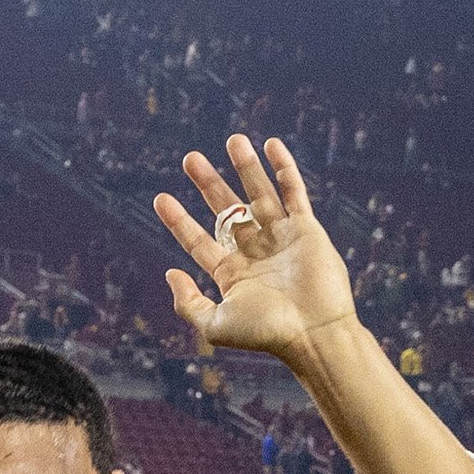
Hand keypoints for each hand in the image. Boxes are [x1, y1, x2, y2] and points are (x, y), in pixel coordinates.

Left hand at [152, 135, 356, 367]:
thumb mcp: (216, 324)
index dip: (179, 221)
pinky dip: (284, 169)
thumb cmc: (266, 333)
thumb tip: (169, 272)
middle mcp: (255, 254)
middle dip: (208, 185)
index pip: (200, 241)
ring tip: (232, 140)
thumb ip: (188, 303)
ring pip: (259, 195)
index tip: (160, 199)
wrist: (313, 333)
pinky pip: (294, 193)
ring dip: (245, 168)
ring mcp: (281, 239)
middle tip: (190, 159)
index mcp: (233, 275)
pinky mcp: (307, 230)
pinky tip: (270, 145)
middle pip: (227, 211)